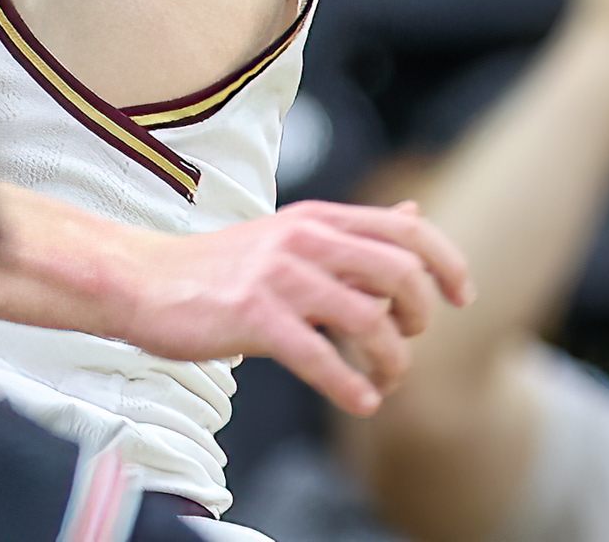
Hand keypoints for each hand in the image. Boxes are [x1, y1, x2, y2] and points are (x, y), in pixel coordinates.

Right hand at [111, 198, 472, 415]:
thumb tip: (412, 209)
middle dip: (420, 317)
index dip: (446, 262)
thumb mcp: (293, 231)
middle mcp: (305, 239)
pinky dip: (351, 386)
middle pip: (400, 272)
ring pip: (369, 319)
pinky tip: (360, 400)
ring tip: (383, 381)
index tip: (462, 296)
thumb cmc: (221, 265)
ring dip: (391, 361)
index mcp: (318, 217)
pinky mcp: (254, 317)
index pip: (407, 228)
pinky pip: (320, 357)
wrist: (146, 280)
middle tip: (408, 341)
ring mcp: (279, 277)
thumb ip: (355, 228)